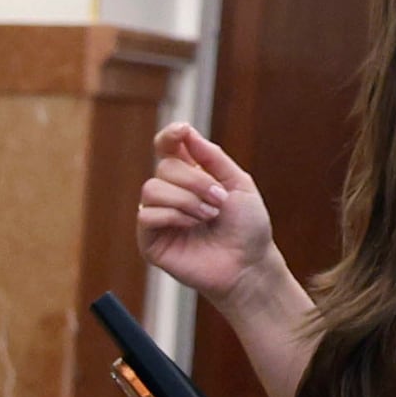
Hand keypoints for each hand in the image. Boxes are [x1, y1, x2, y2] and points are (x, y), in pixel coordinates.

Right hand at [137, 125, 283, 308]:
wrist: (249, 265)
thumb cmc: (247, 228)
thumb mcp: (239, 183)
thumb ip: (212, 156)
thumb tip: (186, 132)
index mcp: (191, 177)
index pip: (168, 148)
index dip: (169, 136)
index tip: (182, 131)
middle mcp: (172, 194)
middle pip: (164, 167)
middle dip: (195, 181)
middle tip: (218, 201)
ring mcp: (159, 217)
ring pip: (151, 189)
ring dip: (185, 200)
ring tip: (208, 216)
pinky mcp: (151, 240)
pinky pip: (146, 214)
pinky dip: (173, 216)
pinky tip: (192, 227)